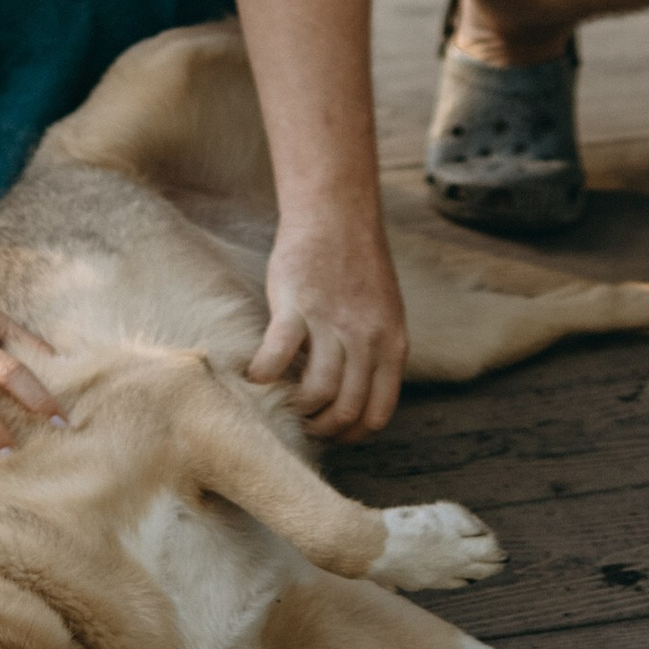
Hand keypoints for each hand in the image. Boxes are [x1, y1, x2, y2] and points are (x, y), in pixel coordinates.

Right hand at [249, 215, 408, 440]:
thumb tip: (357, 396)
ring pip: (316, 392)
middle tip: (302, 425)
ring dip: (295, 408)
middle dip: (322, 428)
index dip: (352, 434)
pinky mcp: (296, 306)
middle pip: (346, 409)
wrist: (336, 214)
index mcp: (392, 343)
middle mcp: (367, 338)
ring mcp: (331, 323)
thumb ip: (376, 351)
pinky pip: (277, 359)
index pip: (377, 413)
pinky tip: (255, 376)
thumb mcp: (386, 312)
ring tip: (281, 405)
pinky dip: (263, 376)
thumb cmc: (356, 264)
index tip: (333, 434)